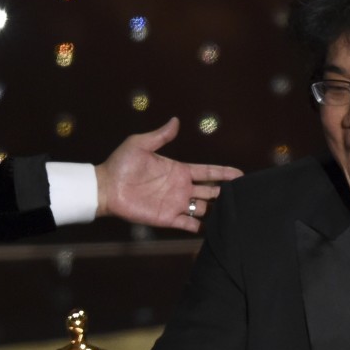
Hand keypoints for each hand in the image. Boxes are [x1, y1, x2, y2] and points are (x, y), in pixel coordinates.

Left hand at [95, 117, 241, 232]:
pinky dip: (202, 228)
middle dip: (226, 193)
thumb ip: (160, 136)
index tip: (241, 175)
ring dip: (217, 211)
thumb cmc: (120, 164)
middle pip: (211, 192)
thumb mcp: (140, 144)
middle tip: (243, 196)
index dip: (224, 173)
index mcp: (179, 170)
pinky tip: (214, 229)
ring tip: (233, 214)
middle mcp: (181, 188)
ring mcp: (175, 204)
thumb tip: (176, 120)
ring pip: (204, 209)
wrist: (105, 187)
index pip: (208, 172)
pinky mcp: (167, 218)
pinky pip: (189, 225)